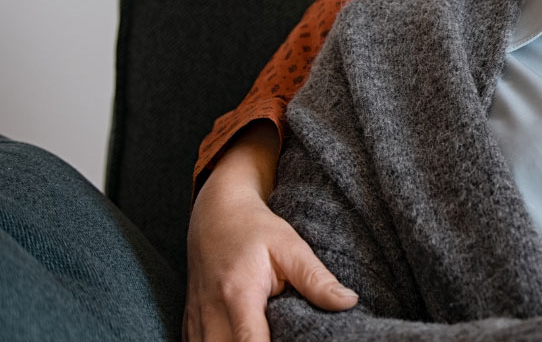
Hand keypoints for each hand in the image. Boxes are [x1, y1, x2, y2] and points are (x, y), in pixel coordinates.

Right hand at [184, 122, 356, 341]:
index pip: (249, 341)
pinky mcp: (191, 322)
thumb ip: (316, 279)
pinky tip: (242, 339)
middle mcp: (212, 311)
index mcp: (239, 293)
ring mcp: (196, 319)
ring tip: (268, 335)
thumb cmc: (255, 229)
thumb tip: (348, 302)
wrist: (216, 214)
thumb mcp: (290, 247)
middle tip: (286, 337)